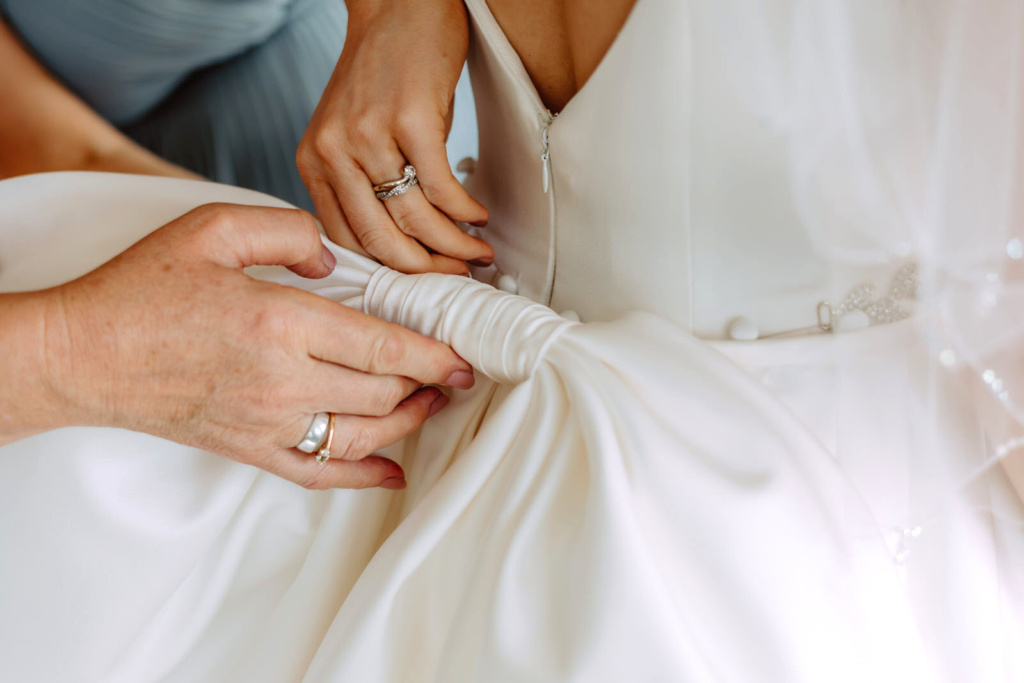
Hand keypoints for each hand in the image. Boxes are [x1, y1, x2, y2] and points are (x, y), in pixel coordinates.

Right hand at [43, 204, 474, 489]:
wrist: (83, 355)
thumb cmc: (142, 291)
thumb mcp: (212, 230)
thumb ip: (285, 232)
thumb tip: (332, 259)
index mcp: (280, 322)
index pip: (381, 346)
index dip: (433, 355)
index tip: (463, 358)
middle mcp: (282, 380)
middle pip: (382, 392)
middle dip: (428, 385)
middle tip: (452, 374)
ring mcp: (267, 423)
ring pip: (362, 436)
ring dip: (407, 424)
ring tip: (430, 405)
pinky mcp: (250, 450)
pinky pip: (318, 474)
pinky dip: (362, 478)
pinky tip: (392, 473)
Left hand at [296, 0, 492, 274]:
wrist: (398, 7)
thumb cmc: (382, 70)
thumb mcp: (352, 132)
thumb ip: (360, 183)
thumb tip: (401, 240)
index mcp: (315, 161)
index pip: (346, 239)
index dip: (389, 270)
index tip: (419, 282)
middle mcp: (335, 152)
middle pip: (380, 240)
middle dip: (424, 270)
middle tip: (453, 276)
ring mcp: (370, 137)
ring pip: (415, 220)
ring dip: (454, 245)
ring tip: (476, 252)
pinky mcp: (411, 121)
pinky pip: (442, 189)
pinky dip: (465, 212)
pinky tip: (477, 216)